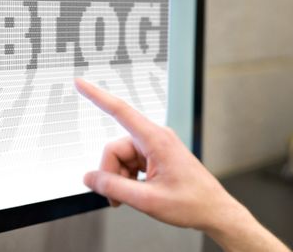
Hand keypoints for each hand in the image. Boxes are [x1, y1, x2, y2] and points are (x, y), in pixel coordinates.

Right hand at [76, 78, 290, 250]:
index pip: (120, 111)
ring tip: (134, 199)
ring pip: (121, 158)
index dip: (97, 96)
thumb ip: (114, 188)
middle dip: (112, 174)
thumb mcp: (147, 200)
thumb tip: (88, 177)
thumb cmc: (191, 203)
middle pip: (115, 148)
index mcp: (157, 139)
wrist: (212, 210)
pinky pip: (131, 163)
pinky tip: (138, 193)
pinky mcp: (157, 156)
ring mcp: (157, 147)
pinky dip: (128, 179)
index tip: (79, 82)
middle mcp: (156, 138)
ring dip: (121, 179)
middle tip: (117, 199)